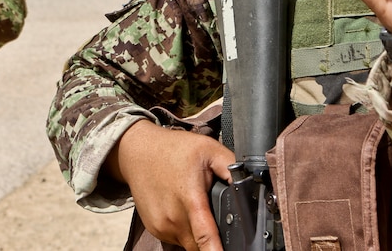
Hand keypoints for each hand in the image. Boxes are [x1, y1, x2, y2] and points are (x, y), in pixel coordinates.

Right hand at [108, 120, 233, 250]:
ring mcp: (162, 226)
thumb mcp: (208, 149)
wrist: (138, 151)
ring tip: (197, 208)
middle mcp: (173, 218)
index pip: (206, 238)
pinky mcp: (155, 229)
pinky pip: (176, 239)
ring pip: (189, 244)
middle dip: (213, 239)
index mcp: (190, 199)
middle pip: (201, 246)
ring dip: (198, 235)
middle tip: (216, 215)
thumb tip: (252, 182)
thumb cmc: (174, 149)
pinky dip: (185, 231)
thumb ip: (231, 167)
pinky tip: (184, 211)